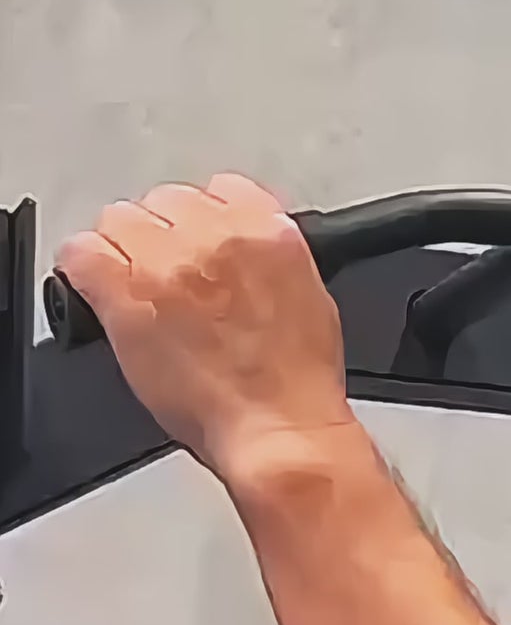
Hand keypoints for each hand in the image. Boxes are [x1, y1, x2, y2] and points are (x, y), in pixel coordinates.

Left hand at [56, 176, 355, 487]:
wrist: (281, 434)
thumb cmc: (298, 388)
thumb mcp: (312, 305)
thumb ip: (272, 263)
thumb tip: (243, 256)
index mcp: (269, 234)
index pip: (225, 190)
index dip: (213, 223)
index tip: (208, 247)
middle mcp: (217, 237)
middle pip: (168, 202)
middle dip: (172, 239)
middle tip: (181, 284)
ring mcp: (168, 263)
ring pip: (122, 221)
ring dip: (130, 253)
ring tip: (148, 295)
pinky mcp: (126, 294)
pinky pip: (83, 253)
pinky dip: (88, 270)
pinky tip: (108, 295)